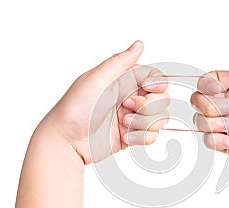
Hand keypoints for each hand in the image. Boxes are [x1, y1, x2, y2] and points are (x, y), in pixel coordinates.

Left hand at [41, 40, 168, 163]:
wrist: (66, 142)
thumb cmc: (75, 109)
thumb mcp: (96, 80)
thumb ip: (120, 62)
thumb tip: (139, 44)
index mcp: (123, 80)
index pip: (154, 77)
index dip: (157, 83)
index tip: (148, 88)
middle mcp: (130, 97)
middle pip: (161, 99)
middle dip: (149, 106)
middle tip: (127, 107)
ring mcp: (132, 117)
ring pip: (160, 118)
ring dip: (145, 123)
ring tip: (124, 125)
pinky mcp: (132, 135)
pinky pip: (152, 135)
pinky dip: (141, 137)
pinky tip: (125, 137)